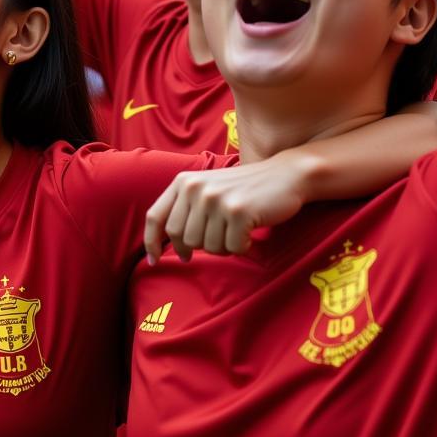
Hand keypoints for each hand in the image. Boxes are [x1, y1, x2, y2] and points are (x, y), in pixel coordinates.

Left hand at [145, 153, 310, 261]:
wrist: (284, 175)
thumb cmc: (244, 189)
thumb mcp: (207, 190)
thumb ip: (185, 210)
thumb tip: (167, 246)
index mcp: (184, 182)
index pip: (156, 217)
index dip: (152, 243)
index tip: (153, 261)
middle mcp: (196, 188)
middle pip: (182, 238)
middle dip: (198, 248)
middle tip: (218, 240)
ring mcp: (216, 199)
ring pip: (208, 247)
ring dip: (224, 246)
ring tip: (237, 229)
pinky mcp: (238, 212)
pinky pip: (232, 248)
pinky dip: (242, 246)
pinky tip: (250, 231)